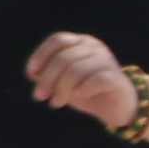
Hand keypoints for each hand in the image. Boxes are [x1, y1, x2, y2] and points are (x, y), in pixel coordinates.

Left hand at [27, 28, 143, 130]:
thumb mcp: (62, 82)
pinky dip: (82, 90)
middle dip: (47, 79)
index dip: (41, 55)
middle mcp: (95, 47)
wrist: (117, 107)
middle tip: (40, 96)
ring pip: (76, 70)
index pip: (57, 40)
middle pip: (63, 58)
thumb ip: (47, 75)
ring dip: (62, 88)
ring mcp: (107, 61)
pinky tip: (77, 97)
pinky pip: (96, 80)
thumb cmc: (86, 90)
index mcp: (81, 43)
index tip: (30, 74)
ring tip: (56, 102)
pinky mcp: (116, 78)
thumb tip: (33, 73)